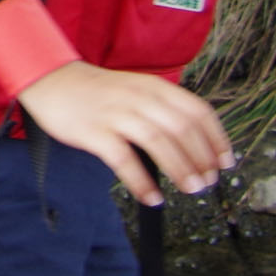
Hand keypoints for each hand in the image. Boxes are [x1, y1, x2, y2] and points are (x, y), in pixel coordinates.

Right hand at [14, 61, 234, 206]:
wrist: (49, 79)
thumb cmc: (98, 92)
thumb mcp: (136, 89)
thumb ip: (163, 110)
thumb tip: (195, 146)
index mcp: (153, 86)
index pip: (197, 110)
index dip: (216, 138)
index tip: (226, 162)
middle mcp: (138, 97)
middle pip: (181, 128)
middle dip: (201, 159)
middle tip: (207, 182)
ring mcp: (115, 113)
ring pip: (158, 141)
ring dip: (180, 169)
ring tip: (190, 190)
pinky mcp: (93, 131)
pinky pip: (124, 159)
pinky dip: (142, 181)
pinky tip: (152, 197)